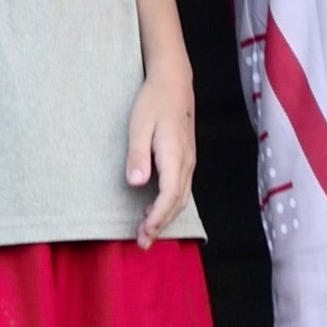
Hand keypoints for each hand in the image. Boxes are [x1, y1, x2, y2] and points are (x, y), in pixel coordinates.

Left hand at [124, 59, 195, 245]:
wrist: (174, 82)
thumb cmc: (153, 102)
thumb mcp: (138, 125)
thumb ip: (137, 155)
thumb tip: (137, 183)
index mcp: (174, 156)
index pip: (169, 196)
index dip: (157, 218)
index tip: (143, 233)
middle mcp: (186, 162)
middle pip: (177, 203)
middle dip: (161, 225)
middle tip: (142, 243)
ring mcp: (189, 161)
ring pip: (182, 198)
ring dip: (166, 218)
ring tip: (147, 233)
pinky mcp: (186, 159)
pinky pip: (182, 189)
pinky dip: (170, 205)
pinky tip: (156, 209)